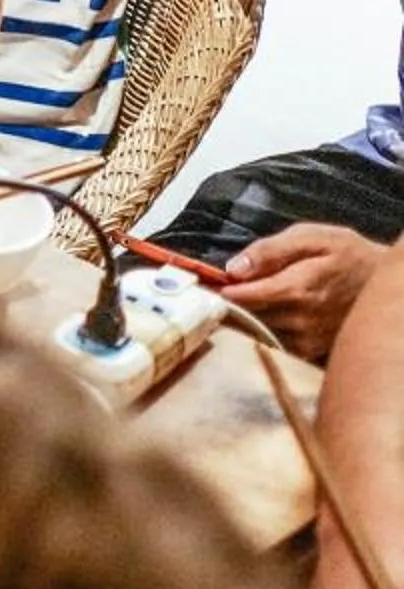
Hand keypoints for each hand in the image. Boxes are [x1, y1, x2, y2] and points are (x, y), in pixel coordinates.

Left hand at [224, 222, 386, 359]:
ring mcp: (310, 339)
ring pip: (259, 333)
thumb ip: (269, 251)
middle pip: (248, 318)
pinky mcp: (314, 351)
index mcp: (298, 289)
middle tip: (208, 296)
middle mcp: (303, 320)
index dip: (221, 292)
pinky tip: (257, 318)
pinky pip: (276, 345)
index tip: (204, 286)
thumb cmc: (347, 254)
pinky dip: (261, 332)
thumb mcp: (311, 237)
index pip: (245, 298)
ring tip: (232, 304)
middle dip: (228, 306)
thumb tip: (233, 269)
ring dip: (242, 320)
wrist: (384, 283)